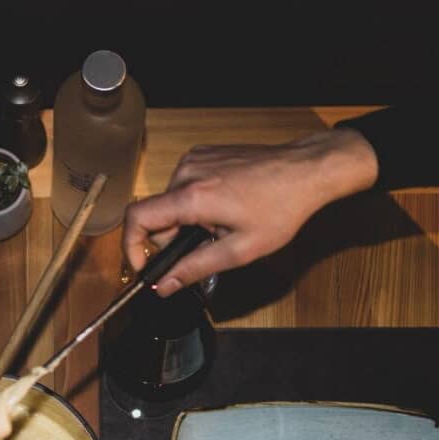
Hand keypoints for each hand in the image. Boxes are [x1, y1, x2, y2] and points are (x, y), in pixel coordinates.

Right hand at [121, 129, 378, 294]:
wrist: (306, 170)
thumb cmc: (281, 208)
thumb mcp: (239, 250)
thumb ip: (195, 268)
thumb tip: (164, 286)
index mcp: (193, 196)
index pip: (137, 219)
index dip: (132, 247)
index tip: (144, 267)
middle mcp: (186, 172)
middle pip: (155, 214)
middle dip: (172, 239)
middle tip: (205, 248)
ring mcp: (194, 159)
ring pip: (170, 202)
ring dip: (187, 221)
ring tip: (222, 225)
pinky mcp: (203, 153)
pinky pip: (184, 186)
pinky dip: (195, 202)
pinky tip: (225, 206)